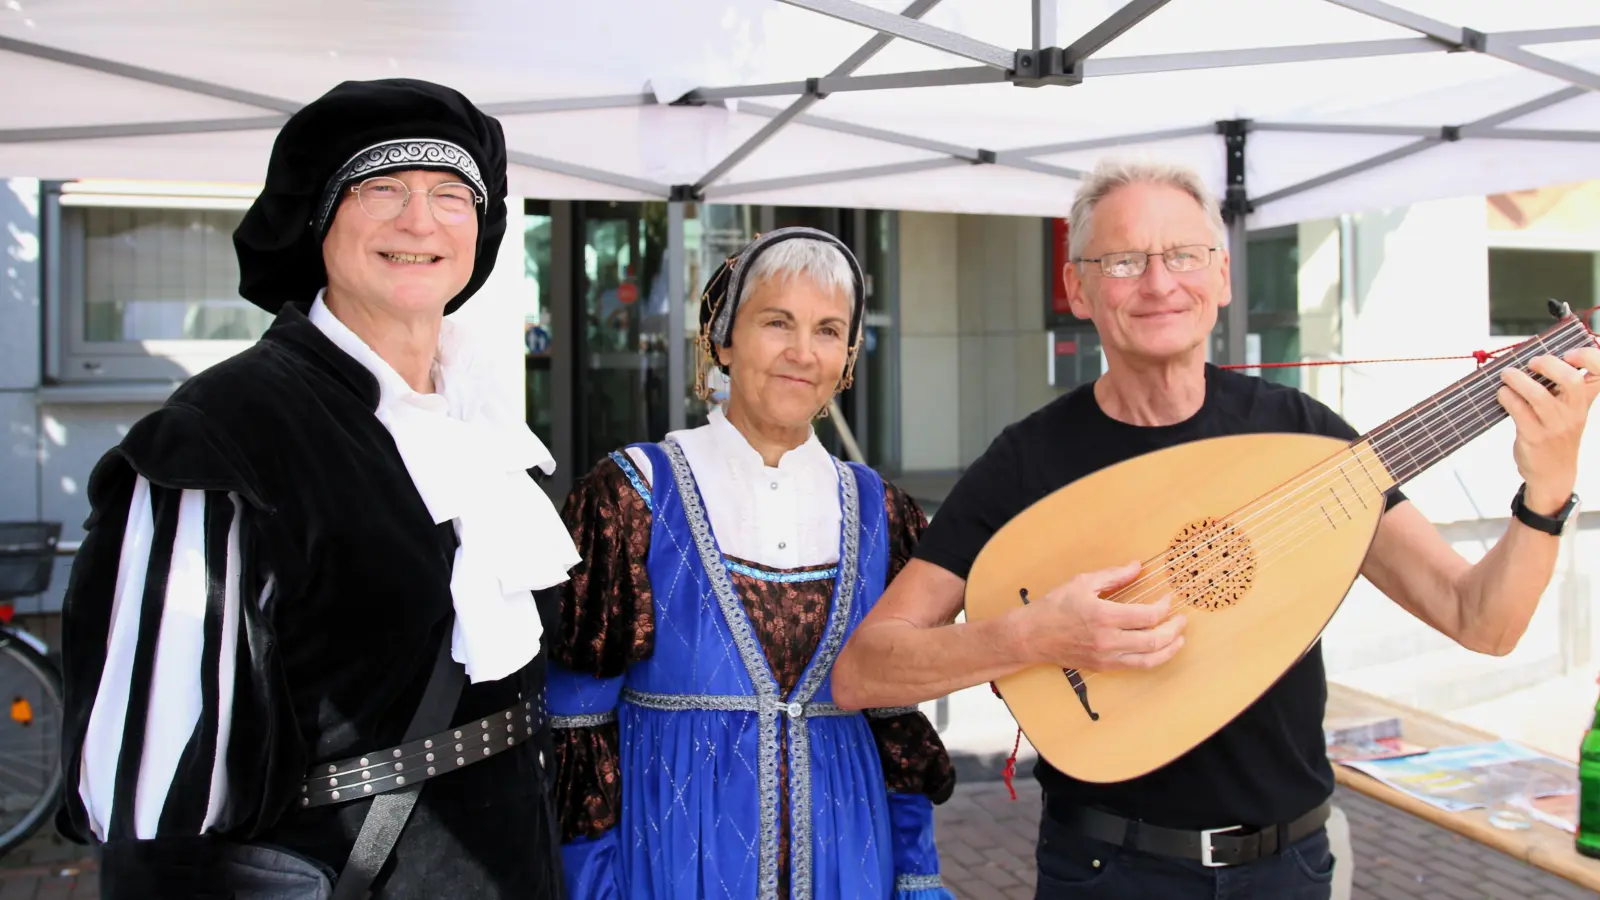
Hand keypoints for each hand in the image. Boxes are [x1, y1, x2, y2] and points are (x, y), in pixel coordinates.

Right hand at [1016, 560, 1185, 671]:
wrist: (1032, 636)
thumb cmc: (1054, 607)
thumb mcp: (1083, 583)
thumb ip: (1114, 575)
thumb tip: (1137, 567)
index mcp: (1104, 615)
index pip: (1147, 615)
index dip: (1164, 607)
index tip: (1168, 598)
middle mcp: (1109, 639)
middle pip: (1154, 640)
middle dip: (1174, 629)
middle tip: (1181, 619)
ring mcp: (1107, 656)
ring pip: (1150, 659)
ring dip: (1170, 649)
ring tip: (1179, 639)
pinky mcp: (1104, 666)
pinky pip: (1136, 666)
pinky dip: (1153, 659)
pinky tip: (1158, 650)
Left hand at [1499, 346, 1599, 511]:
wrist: (1553, 473)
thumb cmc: (1557, 433)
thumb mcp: (1569, 410)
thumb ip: (1559, 386)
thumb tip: (1531, 357)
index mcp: (1585, 400)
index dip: (1589, 357)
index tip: (1570, 354)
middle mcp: (1574, 412)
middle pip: (1571, 381)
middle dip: (1548, 364)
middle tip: (1532, 362)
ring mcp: (1556, 426)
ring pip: (1539, 396)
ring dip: (1517, 380)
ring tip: (1506, 375)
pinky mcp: (1534, 436)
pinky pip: (1518, 410)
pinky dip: (1506, 396)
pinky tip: (1502, 394)